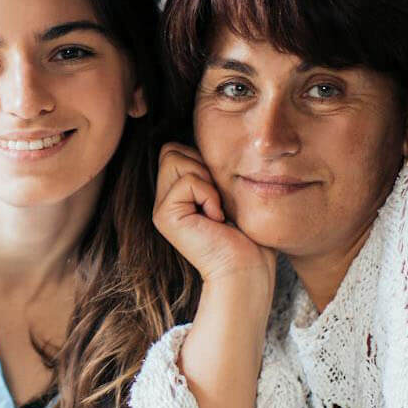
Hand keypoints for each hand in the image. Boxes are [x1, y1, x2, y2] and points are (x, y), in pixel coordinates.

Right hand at [154, 143, 273, 287]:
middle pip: (170, 149)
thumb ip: (209, 169)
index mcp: (175, 193)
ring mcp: (161, 208)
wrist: (246, 268)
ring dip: (205, 180)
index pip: (175, 148)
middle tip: (217, 199)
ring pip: (174, 158)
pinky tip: (215, 219)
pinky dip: (209, 195)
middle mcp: (162, 199)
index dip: (201, 160)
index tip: (220, 192)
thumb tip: (208, 139)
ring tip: (215, 209)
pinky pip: (187, 180)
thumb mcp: (226, 190)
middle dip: (201, 166)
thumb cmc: (246, 233)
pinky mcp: (164, 216)